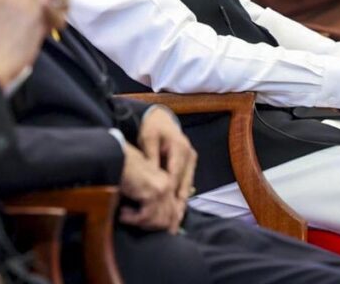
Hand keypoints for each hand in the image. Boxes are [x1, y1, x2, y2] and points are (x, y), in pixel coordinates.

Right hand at [118, 144, 181, 233]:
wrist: (116, 157)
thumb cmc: (124, 170)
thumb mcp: (141, 186)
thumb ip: (149, 200)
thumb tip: (157, 223)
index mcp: (168, 183)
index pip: (175, 212)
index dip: (169, 226)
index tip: (160, 234)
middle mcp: (168, 185)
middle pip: (169, 219)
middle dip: (151, 226)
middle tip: (134, 223)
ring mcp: (162, 189)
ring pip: (159, 221)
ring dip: (140, 222)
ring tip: (125, 215)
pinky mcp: (152, 192)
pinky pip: (145, 216)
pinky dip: (132, 219)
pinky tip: (123, 213)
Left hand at [138, 108, 196, 230]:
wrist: (160, 118)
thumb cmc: (151, 128)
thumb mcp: (148, 139)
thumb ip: (150, 156)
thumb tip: (151, 174)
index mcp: (179, 147)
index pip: (173, 174)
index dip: (168, 192)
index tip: (161, 208)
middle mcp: (188, 153)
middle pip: (182, 183)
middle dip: (176, 203)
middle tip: (170, 222)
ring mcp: (191, 158)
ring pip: (186, 185)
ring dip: (181, 203)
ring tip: (175, 222)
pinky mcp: (190, 162)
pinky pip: (186, 182)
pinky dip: (181, 196)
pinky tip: (177, 211)